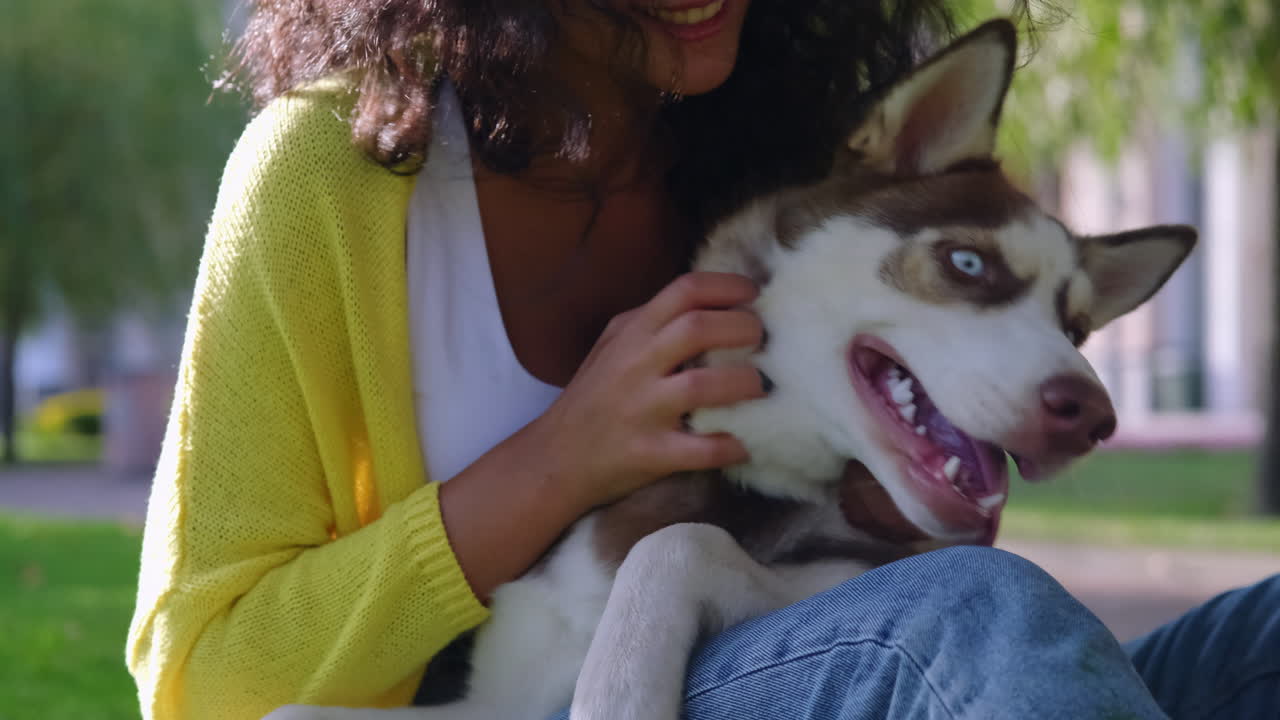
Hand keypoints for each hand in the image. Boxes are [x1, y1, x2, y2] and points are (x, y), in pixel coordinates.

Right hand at [532, 271, 767, 510]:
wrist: (555, 458)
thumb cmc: (592, 398)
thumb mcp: (611, 345)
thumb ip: (651, 322)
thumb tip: (710, 303)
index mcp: (632, 334)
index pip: (684, 291)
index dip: (727, 287)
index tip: (754, 294)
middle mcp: (636, 366)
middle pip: (699, 328)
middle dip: (744, 328)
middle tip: (763, 339)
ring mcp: (643, 411)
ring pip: (704, 386)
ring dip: (745, 383)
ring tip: (759, 387)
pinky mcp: (651, 454)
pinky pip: (703, 449)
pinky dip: (732, 446)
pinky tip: (744, 444)